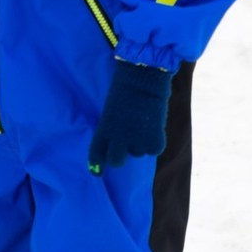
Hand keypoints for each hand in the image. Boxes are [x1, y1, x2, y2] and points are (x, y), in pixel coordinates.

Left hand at [88, 59, 173, 174]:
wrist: (142, 79)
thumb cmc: (124, 90)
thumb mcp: (111, 110)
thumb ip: (113, 128)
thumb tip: (119, 144)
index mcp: (104, 129)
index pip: (96, 153)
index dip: (96, 164)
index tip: (96, 172)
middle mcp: (118, 140)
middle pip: (116, 161)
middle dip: (119, 156)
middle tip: (125, 146)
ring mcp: (137, 143)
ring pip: (138, 153)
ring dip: (139, 142)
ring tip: (141, 122)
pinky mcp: (154, 143)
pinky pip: (154, 149)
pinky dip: (154, 140)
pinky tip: (153, 125)